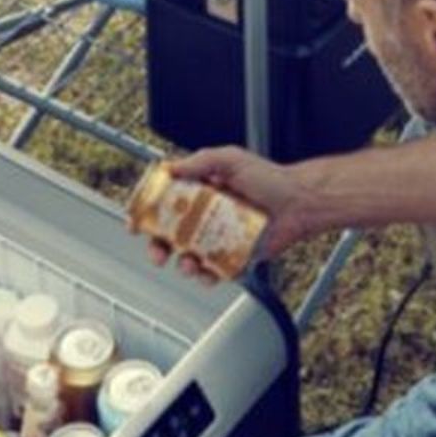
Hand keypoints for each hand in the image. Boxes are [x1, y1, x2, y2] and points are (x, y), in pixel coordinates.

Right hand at [145, 146, 312, 284]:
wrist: (299, 202)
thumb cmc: (270, 178)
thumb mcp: (231, 159)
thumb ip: (200, 161)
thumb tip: (172, 168)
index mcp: (199, 194)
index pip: (165, 206)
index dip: (147, 216)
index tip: (136, 225)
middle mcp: (206, 218)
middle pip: (170, 238)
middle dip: (158, 249)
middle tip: (158, 253)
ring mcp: (218, 239)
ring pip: (189, 259)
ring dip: (183, 265)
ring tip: (189, 264)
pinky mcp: (234, 257)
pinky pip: (215, 272)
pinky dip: (208, 277)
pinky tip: (209, 273)